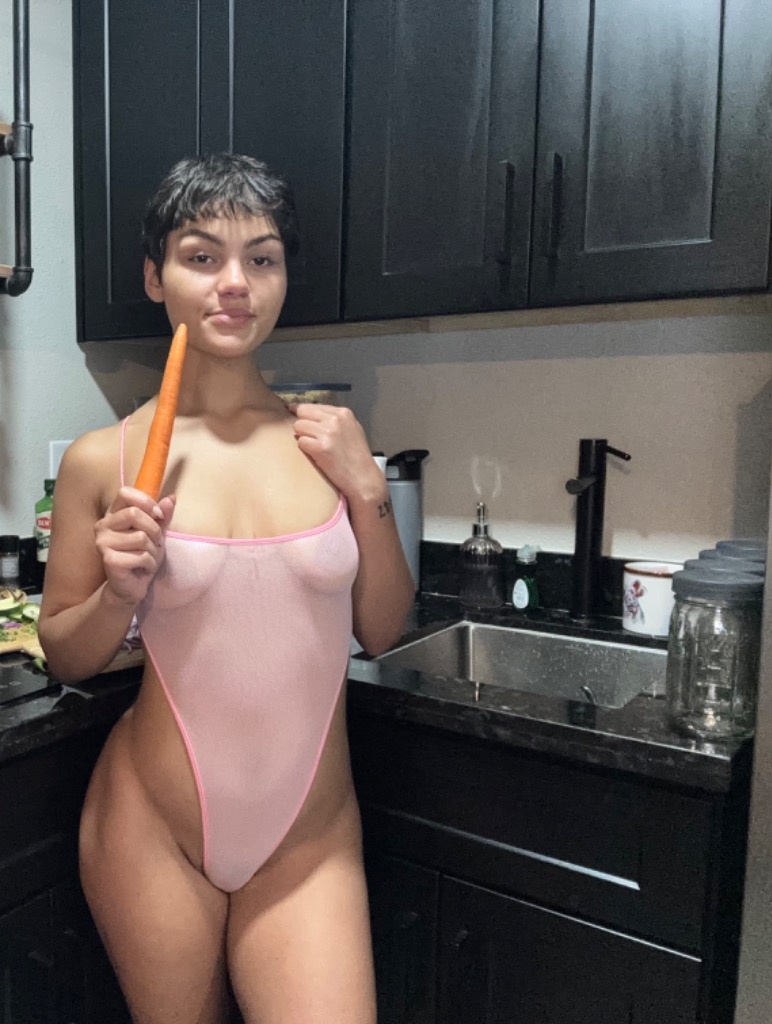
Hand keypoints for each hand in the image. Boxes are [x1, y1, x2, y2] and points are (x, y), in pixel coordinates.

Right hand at [95, 487, 175, 605]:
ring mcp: (103, 543)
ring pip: (141, 537)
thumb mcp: (156, 532)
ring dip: (153, 550)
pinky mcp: (109, 560)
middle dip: (154, 530)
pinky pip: (141, 555)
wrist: (132, 585)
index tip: (158, 515)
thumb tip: (171, 498)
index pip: (125, 493)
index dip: (146, 501)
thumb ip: (163, 516)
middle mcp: (103, 526)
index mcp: (113, 514)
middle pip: (134, 513)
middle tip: (156, 542)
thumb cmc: (142, 556)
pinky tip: (143, 568)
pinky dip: (150, 563)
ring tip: (147, 557)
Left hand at [291, 404, 384, 501]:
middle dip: (302, 424)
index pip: (313, 405)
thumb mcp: (352, 429)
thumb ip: (334, 419)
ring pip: (298, 426)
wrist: (363, 478)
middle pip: (302, 412)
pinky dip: (305, 449)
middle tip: (310, 436)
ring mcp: (328, 433)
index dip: (304, 413)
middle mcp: (335, 420)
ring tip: (316, 447)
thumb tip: (312, 414)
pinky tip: (317, 455)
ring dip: (303, 437)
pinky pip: (300, 442)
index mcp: (343, 413)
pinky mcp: (320, 448)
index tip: (297, 416)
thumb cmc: (358, 457)